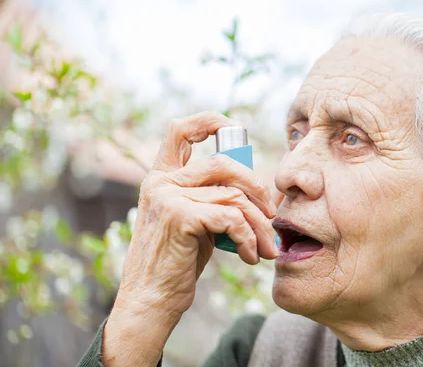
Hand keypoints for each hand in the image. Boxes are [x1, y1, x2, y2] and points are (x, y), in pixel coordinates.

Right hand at [102, 112, 277, 365]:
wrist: (152, 300)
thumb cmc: (177, 263)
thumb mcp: (193, 221)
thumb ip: (212, 197)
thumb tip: (257, 187)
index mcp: (162, 177)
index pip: (181, 129)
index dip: (211, 121)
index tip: (237, 130)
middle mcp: (161, 181)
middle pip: (223, 162)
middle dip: (256, 186)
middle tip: (270, 214)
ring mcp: (167, 196)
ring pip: (234, 195)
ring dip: (259, 225)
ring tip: (265, 249)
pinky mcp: (179, 216)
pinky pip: (231, 217)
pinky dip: (249, 238)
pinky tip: (250, 257)